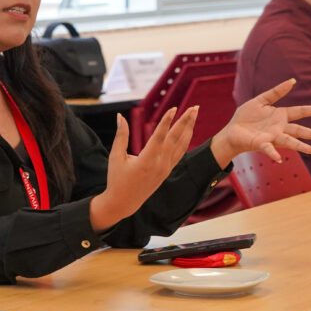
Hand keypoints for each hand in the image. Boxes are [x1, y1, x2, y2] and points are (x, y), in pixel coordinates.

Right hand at [89, 106, 196, 231]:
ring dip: (189, 128)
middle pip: (176, 138)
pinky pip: (180, 153)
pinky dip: (185, 140)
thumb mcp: (115, 157)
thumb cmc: (117, 179)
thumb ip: (120, 136)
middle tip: (194, 107)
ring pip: (181, 145)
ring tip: (195, 114)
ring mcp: (166, 168)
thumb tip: (119, 116)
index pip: (160, 136)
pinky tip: (188, 130)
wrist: (124, 203)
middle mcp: (160, 164)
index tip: (174, 108)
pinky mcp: (167, 171)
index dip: (167, 121)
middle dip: (185, 121)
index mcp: (146, 160)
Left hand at [210, 78, 310, 166]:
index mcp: (281, 115)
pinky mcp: (260, 144)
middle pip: (300, 130)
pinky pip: (268, 149)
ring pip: (289, 141)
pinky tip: (278, 159)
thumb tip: (292, 81)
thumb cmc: (246, 117)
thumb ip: (276, 92)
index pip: (302, 112)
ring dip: (300, 146)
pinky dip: (273, 153)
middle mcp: (280, 128)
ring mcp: (271, 137)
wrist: (232, 131)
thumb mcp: (261, 100)